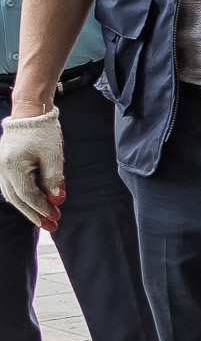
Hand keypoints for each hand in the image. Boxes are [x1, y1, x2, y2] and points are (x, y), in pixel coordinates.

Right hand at [0, 110, 65, 231]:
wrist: (29, 114)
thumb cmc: (42, 132)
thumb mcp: (52, 156)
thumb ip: (53, 178)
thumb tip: (56, 200)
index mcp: (12, 167)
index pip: (27, 195)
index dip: (42, 208)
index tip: (56, 218)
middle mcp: (2, 169)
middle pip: (17, 199)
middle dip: (35, 214)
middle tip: (51, 226)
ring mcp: (0, 168)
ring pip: (13, 194)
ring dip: (29, 208)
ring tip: (45, 219)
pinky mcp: (3, 166)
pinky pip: (11, 187)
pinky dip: (23, 197)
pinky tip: (35, 204)